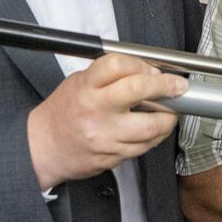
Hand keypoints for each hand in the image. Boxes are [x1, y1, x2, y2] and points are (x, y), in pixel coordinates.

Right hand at [27, 53, 187, 187]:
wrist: (43, 148)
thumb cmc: (62, 113)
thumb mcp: (79, 82)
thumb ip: (109, 76)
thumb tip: (147, 71)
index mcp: (86, 87)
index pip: (118, 65)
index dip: (142, 65)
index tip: (156, 70)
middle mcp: (96, 110)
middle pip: (138, 91)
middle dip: (166, 86)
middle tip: (178, 87)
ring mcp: (105, 136)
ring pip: (150, 126)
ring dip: (168, 118)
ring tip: (170, 112)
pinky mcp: (112, 156)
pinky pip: (144, 146)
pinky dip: (155, 137)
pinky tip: (155, 130)